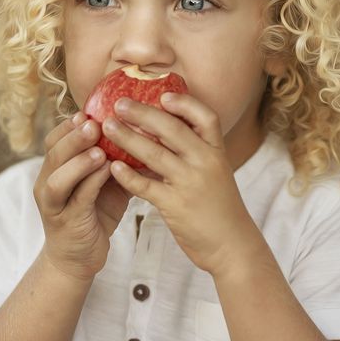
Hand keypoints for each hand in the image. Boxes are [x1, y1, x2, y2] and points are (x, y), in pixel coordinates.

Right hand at [34, 112, 131, 281]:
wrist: (79, 258)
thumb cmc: (93, 214)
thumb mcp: (101, 183)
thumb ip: (110, 160)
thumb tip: (139, 132)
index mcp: (54, 170)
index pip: (54, 140)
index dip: (68, 126)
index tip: (86, 111)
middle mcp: (47, 184)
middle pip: (54, 154)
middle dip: (73, 137)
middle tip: (93, 123)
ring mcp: (54, 205)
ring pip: (58, 177)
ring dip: (78, 160)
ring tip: (99, 148)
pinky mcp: (67, 222)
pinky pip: (77, 199)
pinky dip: (91, 183)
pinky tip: (107, 171)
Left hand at [101, 94, 263, 277]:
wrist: (232, 245)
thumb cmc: (220, 207)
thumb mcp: (217, 172)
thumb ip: (197, 152)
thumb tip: (167, 129)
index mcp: (217, 152)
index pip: (206, 118)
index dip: (185, 104)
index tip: (163, 95)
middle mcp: (205, 163)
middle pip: (173, 129)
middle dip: (143, 113)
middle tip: (119, 104)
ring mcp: (190, 183)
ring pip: (154, 154)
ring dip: (127, 138)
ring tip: (107, 127)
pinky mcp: (176, 206)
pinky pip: (146, 186)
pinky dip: (128, 176)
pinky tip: (113, 167)